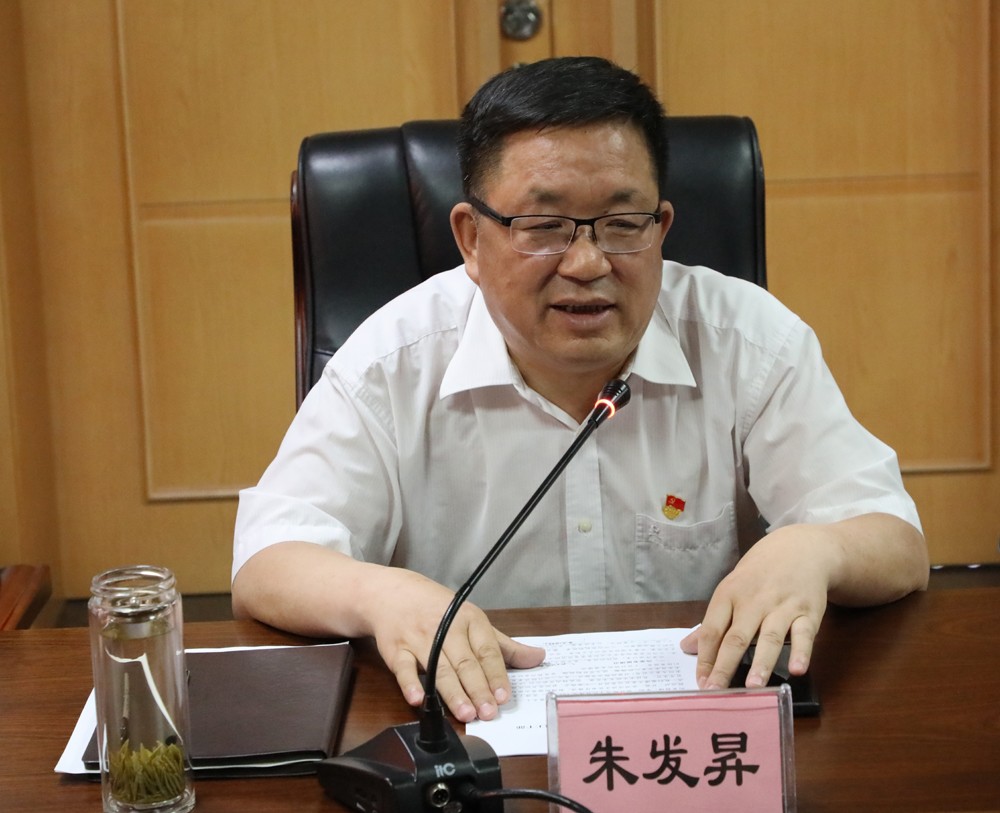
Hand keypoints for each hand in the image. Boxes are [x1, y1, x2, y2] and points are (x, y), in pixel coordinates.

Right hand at [367, 569, 544, 722]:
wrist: (392, 592)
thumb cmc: (437, 609)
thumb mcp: (473, 620)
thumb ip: (504, 645)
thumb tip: (538, 657)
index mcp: (469, 620)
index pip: (486, 650)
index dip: (496, 674)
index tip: (504, 696)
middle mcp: (445, 628)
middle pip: (464, 662)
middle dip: (477, 688)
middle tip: (488, 713)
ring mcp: (419, 639)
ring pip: (439, 668)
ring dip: (452, 693)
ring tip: (465, 714)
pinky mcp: (396, 649)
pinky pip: (403, 668)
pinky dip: (410, 683)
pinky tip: (418, 699)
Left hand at [679, 524, 839, 689]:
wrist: (800, 549)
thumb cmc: (759, 575)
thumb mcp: (731, 590)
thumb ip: (712, 622)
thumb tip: (686, 647)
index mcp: (729, 595)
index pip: (713, 629)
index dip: (705, 657)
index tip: (700, 683)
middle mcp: (754, 601)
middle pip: (737, 636)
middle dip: (725, 665)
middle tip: (717, 691)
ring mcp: (782, 607)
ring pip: (770, 637)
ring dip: (762, 663)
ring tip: (753, 686)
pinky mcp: (808, 612)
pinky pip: (805, 634)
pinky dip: (802, 652)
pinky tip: (797, 670)